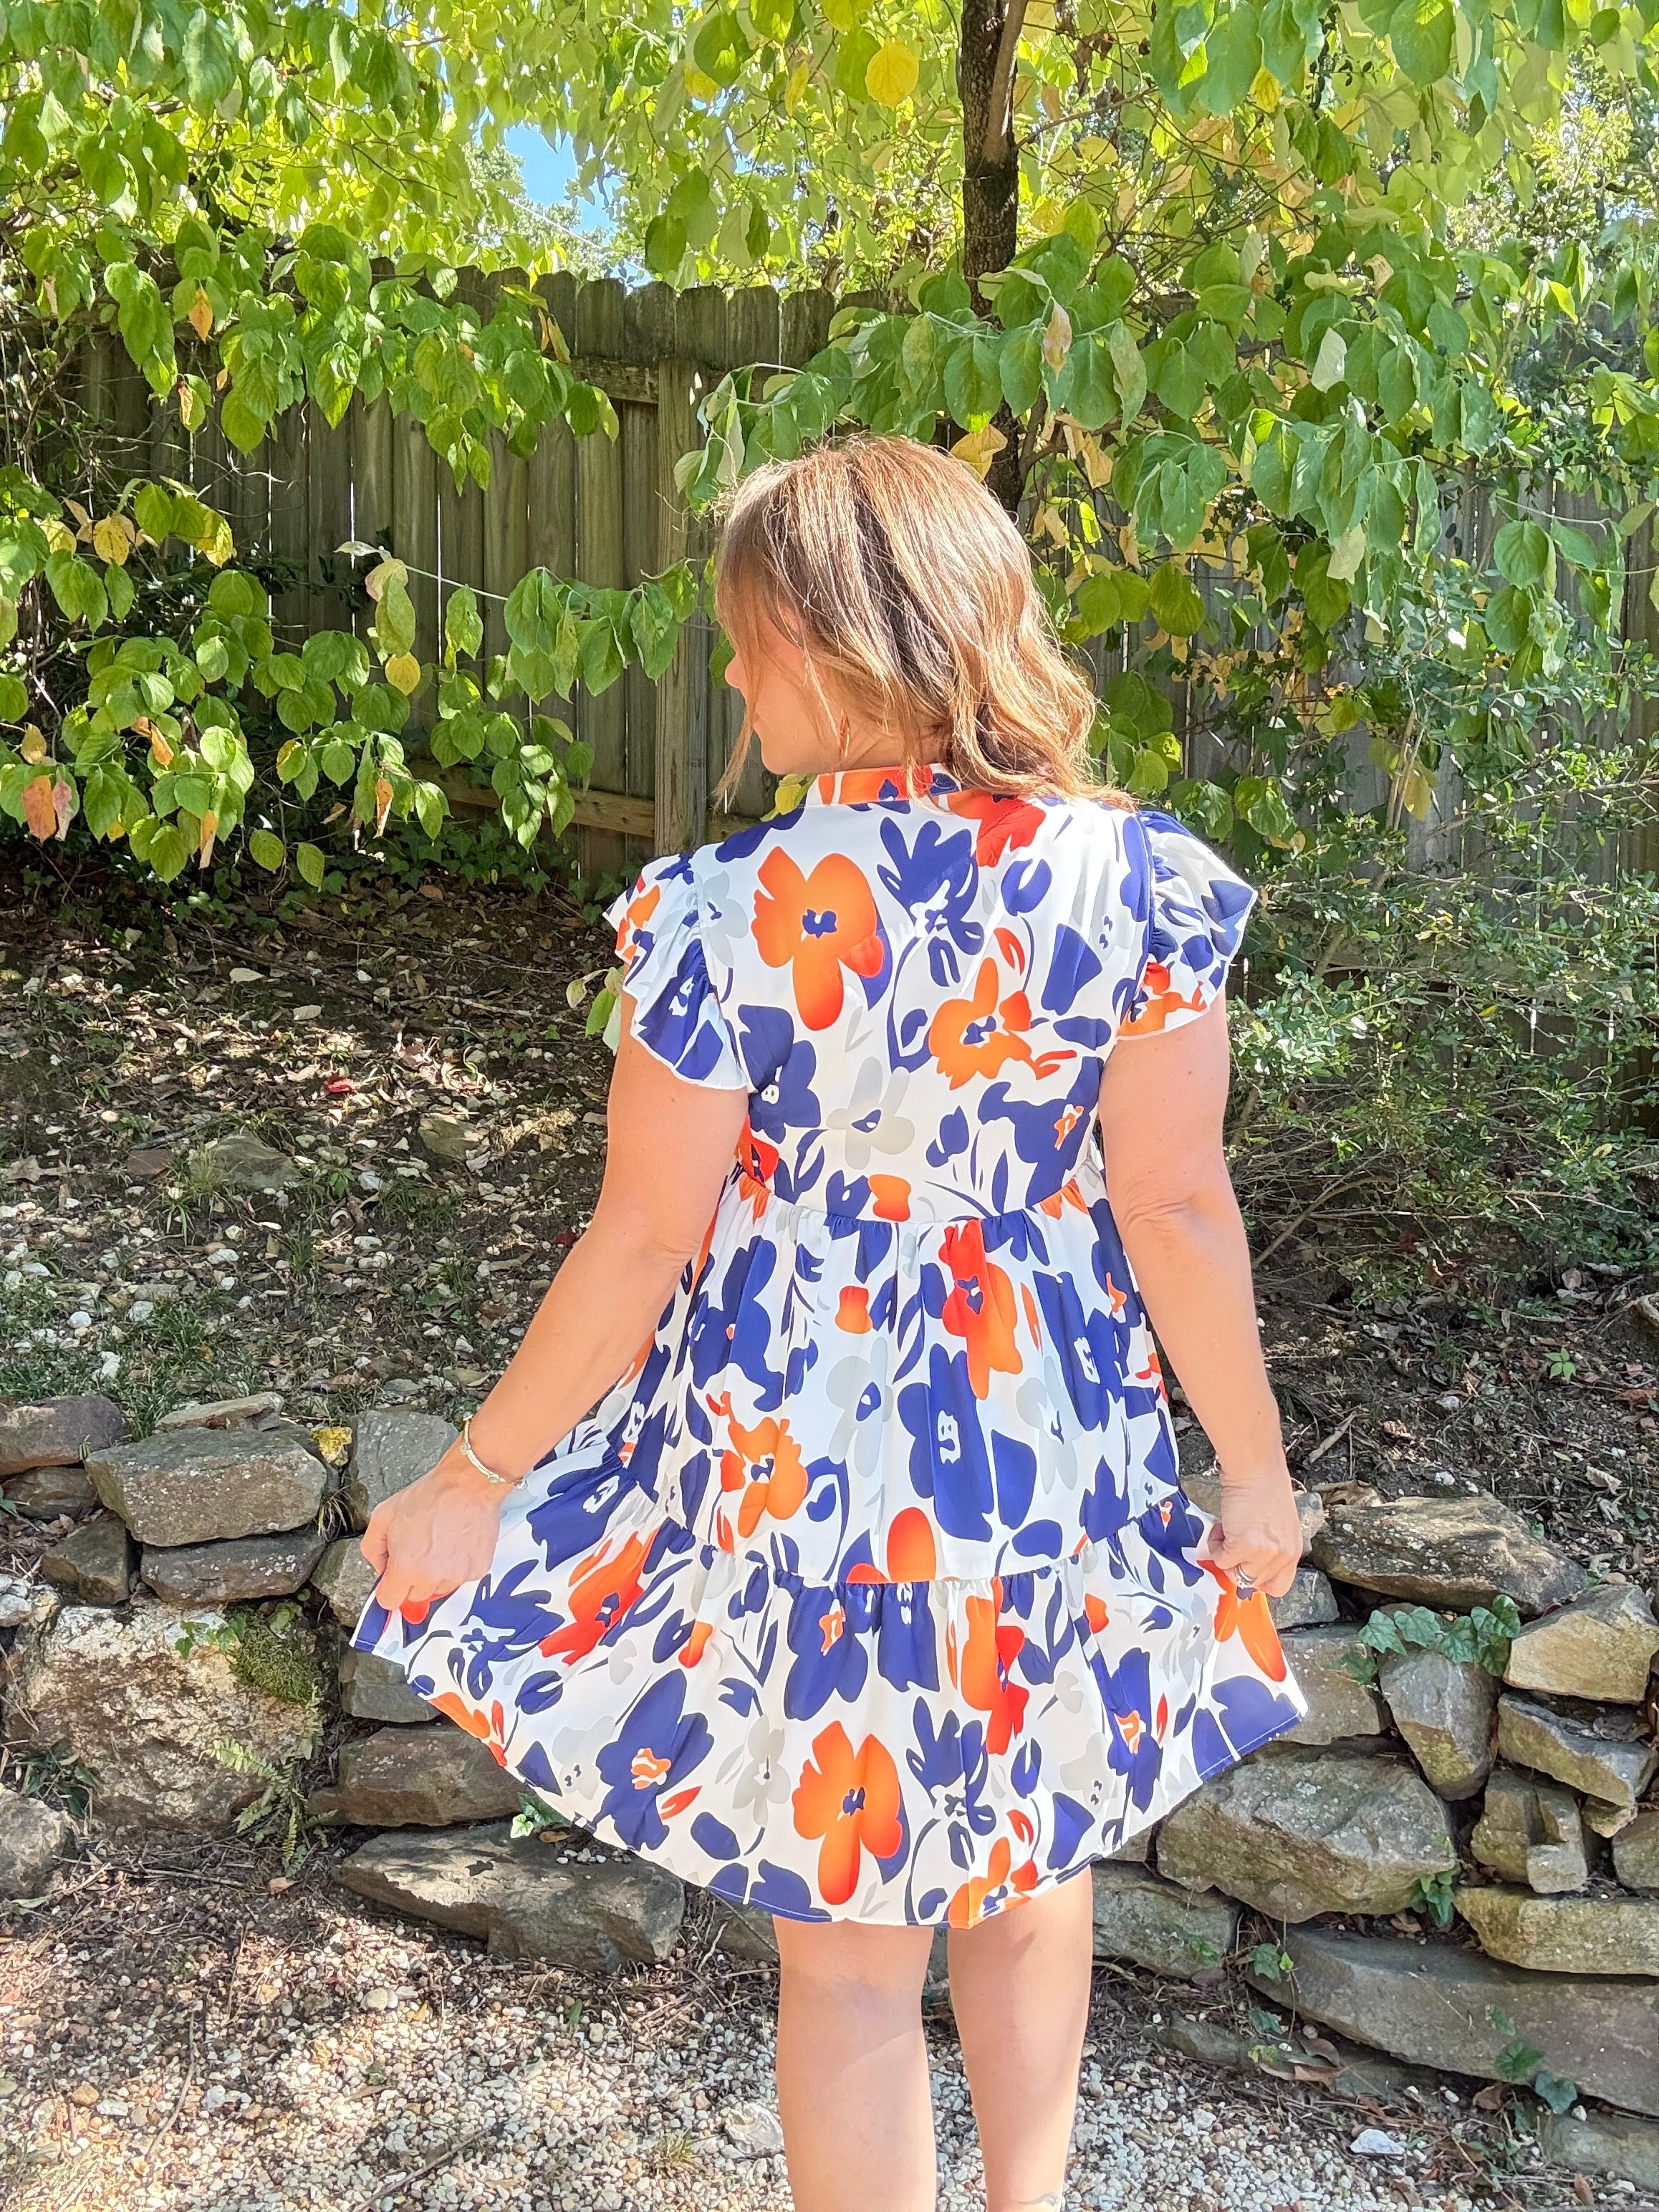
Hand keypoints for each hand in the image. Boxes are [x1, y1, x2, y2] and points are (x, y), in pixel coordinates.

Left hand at [360, 1447, 505, 1619]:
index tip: (393, 1578)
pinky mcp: (477, 1571)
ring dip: (436, 1574)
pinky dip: (456, 1566)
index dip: (389, 1587)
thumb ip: (373, 1549)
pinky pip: (460, 1579)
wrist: (467, 1485)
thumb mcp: (383, 1516)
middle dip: (412, 1578)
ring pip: (439, 1589)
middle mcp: (432, 1578)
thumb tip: (380, 1568)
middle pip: (415, 1596)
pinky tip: (455, 1543)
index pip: (389, 1601)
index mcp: (406, 1568)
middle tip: (418, 1550)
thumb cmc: (430, 1497)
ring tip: (439, 1543)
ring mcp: (457, 1576)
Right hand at [1202, 1467, 1301, 1597]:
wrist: (1256, 1469)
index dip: (1258, 1579)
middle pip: (1253, 1581)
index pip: (1279, 1586)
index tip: (1245, 1566)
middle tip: (1231, 1543)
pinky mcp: (1243, 1546)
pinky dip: (1214, 1545)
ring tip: (1224, 1532)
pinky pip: (1221, 1559)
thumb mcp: (1280, 1524)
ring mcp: (1264, 1553)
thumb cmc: (1266, 1486)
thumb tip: (1248, 1559)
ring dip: (1224, 1555)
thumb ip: (1271, 1545)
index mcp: (1293, 1550)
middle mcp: (1283, 1555)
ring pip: (1235, 1573)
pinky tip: (1219, 1527)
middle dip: (1237, 1565)